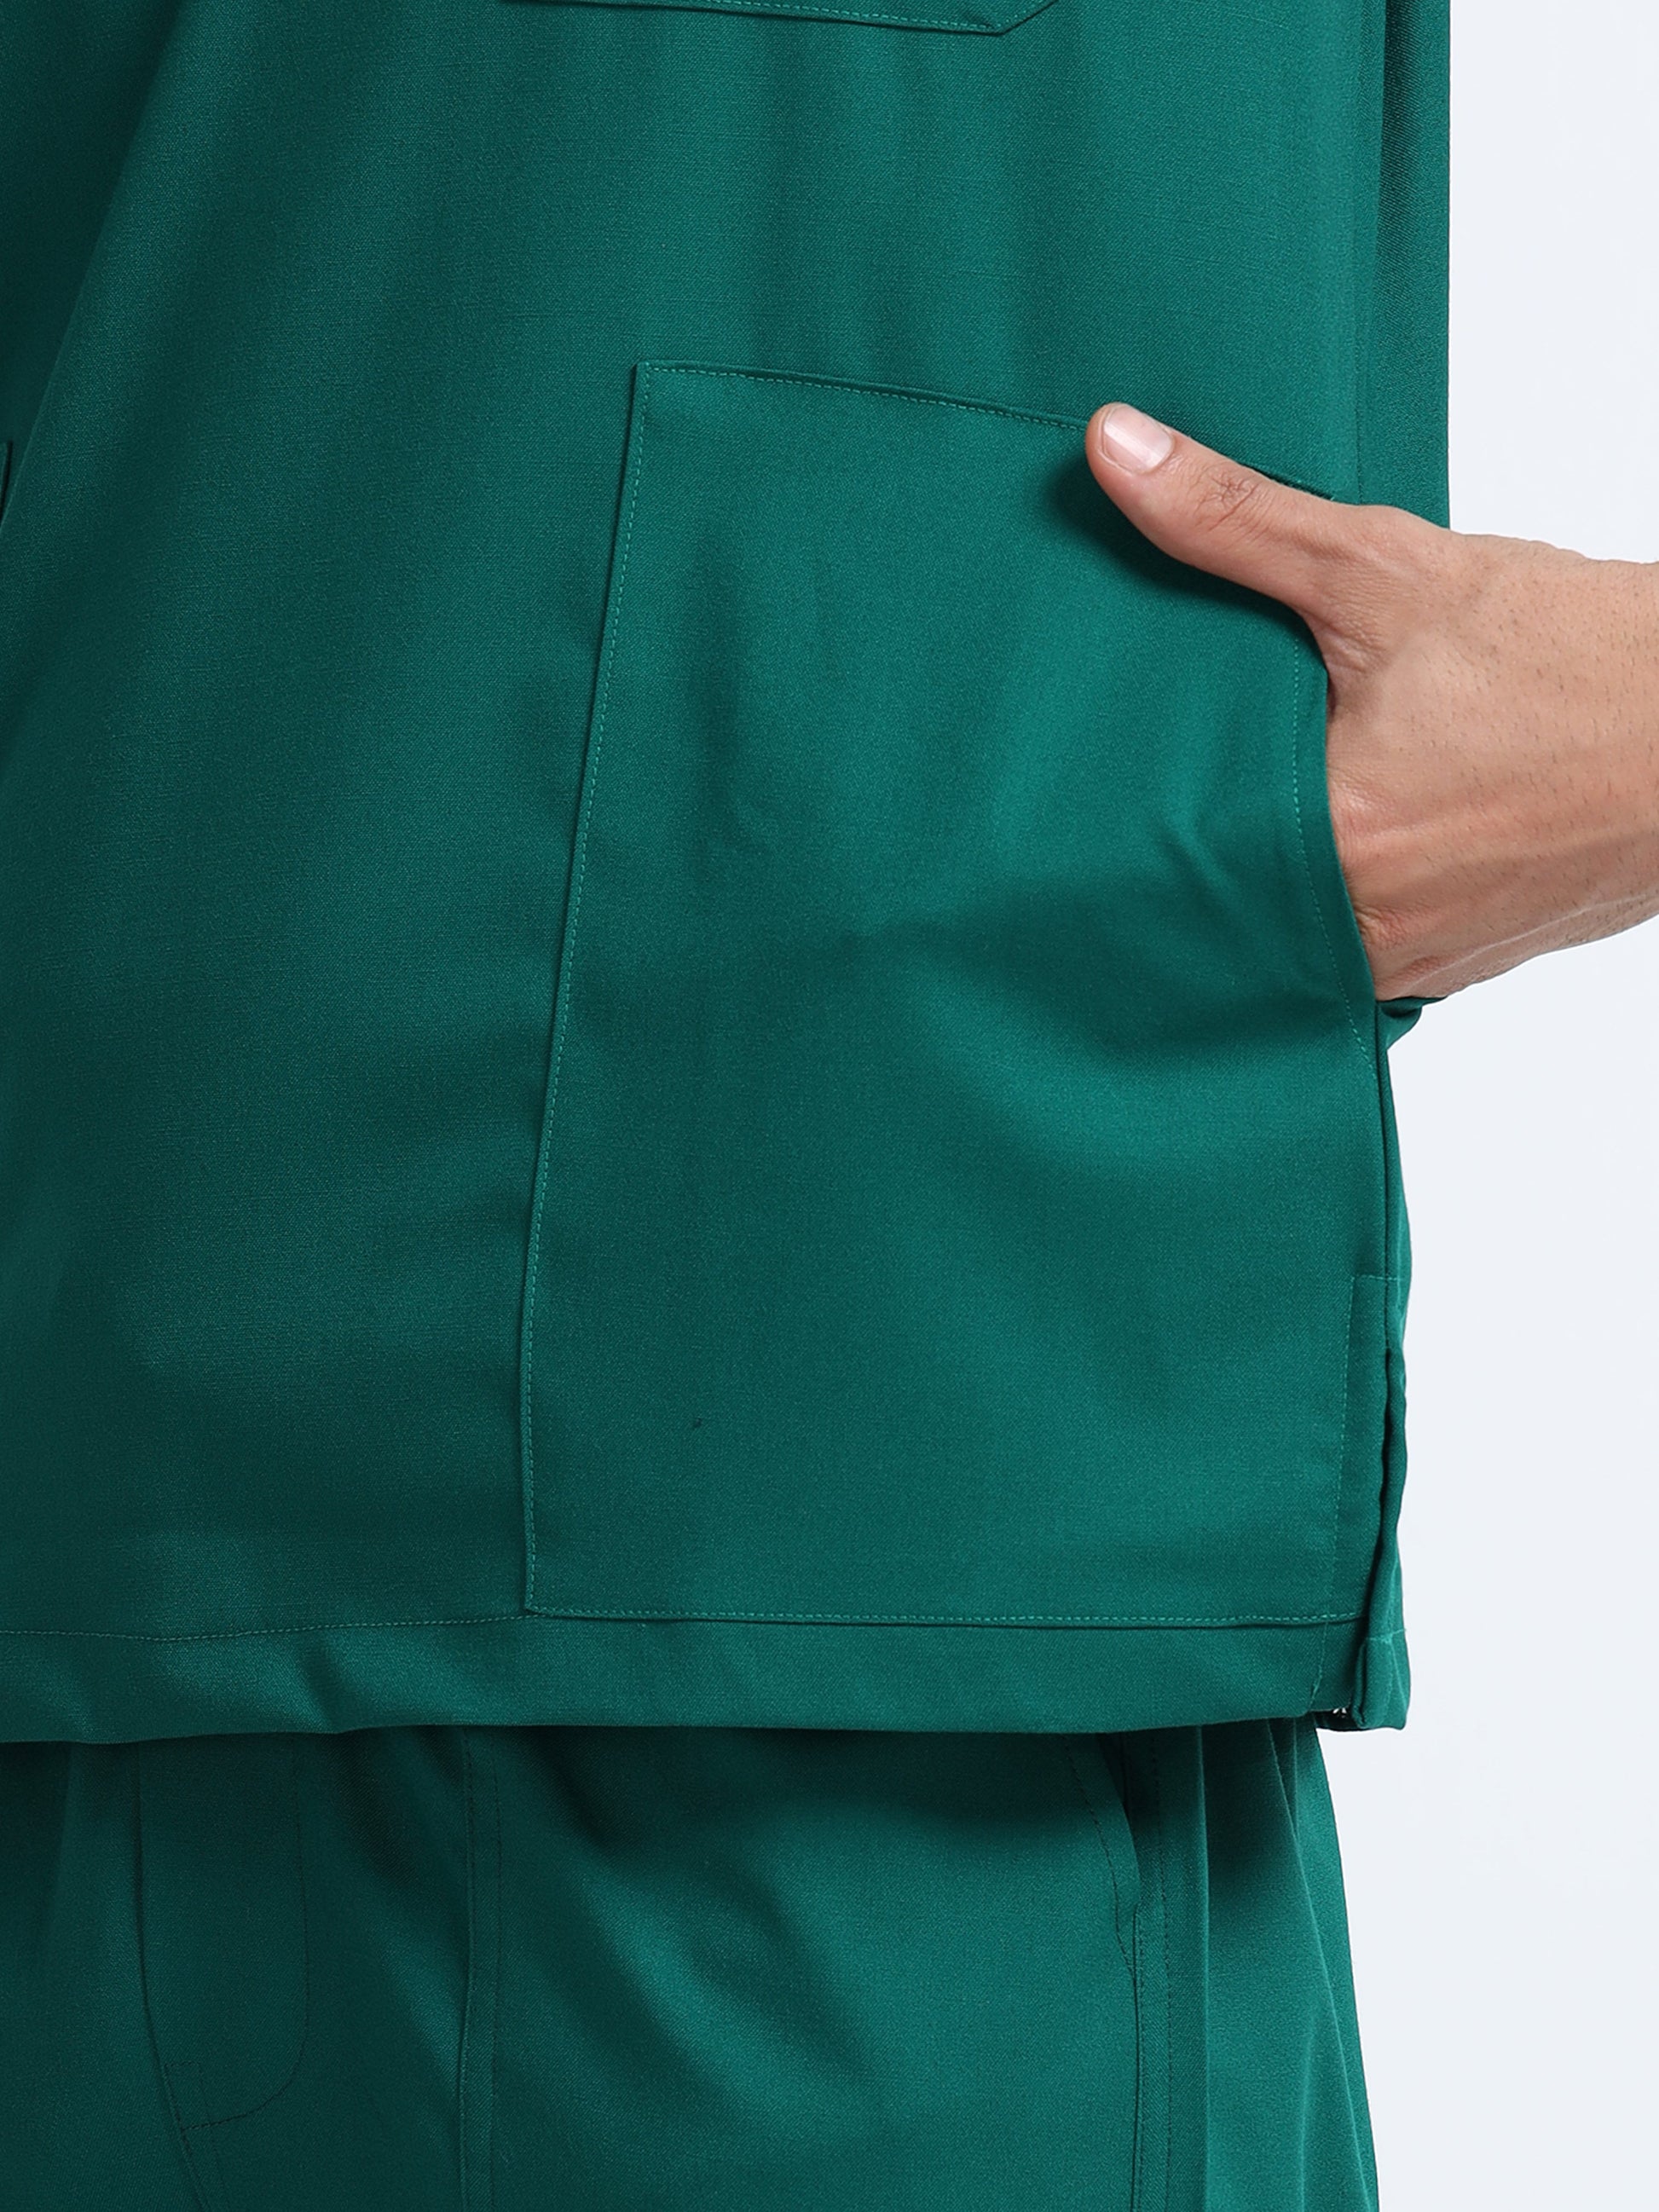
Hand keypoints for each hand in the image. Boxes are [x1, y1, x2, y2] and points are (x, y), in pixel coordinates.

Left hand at [1085, 404, 1658, 999]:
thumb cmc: (1586, 661)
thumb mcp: (1390, 570)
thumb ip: (1238, 519)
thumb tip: (1113, 450)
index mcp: (1337, 846)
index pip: (1162, 857)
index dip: (1112, 812)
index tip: (1076, 774)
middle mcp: (1368, 928)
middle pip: (1219, 899)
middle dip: (1186, 838)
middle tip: (1155, 773)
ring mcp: (1416, 959)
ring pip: (1285, 931)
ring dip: (1261, 873)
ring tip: (1244, 798)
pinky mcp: (1457, 965)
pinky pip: (1354, 946)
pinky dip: (1332, 896)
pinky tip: (1326, 834)